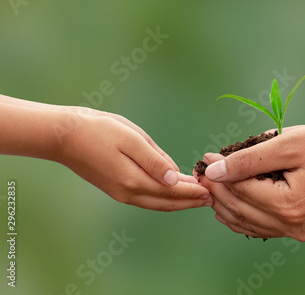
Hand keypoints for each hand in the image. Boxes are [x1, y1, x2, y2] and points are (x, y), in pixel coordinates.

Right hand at [56, 110, 212, 210]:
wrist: (64, 136)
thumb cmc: (98, 130)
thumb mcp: (131, 138)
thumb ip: (154, 160)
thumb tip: (176, 178)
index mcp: (134, 180)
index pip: (172, 190)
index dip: (193, 191)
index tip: (212, 191)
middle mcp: (128, 192)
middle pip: (167, 202)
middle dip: (190, 201)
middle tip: (211, 198)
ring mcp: (121, 193)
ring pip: (157, 203)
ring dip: (178, 202)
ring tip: (197, 198)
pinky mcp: (116, 189)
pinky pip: (146, 198)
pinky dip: (164, 198)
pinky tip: (172, 192)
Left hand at [199, 122, 304, 240]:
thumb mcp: (290, 143)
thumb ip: (249, 159)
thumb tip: (215, 170)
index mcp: (291, 205)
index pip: (240, 191)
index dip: (218, 175)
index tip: (205, 159)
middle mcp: (295, 226)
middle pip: (240, 210)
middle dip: (217, 191)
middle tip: (202, 171)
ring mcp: (300, 232)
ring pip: (249, 222)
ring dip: (227, 205)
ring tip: (212, 186)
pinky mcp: (304, 230)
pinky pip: (265, 227)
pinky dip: (245, 216)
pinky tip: (231, 206)